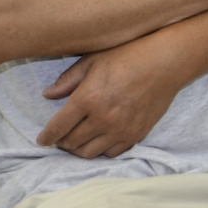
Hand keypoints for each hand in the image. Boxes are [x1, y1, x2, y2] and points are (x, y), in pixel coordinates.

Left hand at [36, 40, 183, 158]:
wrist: (165, 62)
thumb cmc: (127, 55)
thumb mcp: (92, 60)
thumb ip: (67, 80)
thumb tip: (47, 94)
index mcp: (88, 98)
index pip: (58, 127)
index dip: (46, 136)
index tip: (42, 139)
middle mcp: (103, 118)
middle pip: (72, 143)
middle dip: (61, 143)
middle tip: (59, 138)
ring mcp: (121, 129)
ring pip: (90, 152)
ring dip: (78, 150)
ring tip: (76, 142)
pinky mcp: (136, 134)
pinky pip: (112, 153)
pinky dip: (100, 150)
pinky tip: (98, 140)